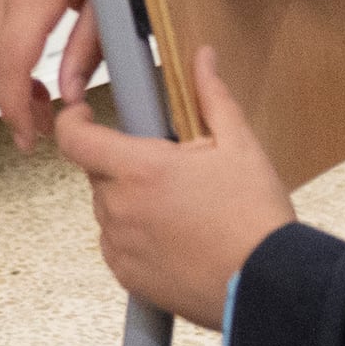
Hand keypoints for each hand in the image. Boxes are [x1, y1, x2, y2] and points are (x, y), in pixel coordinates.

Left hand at [55, 47, 296, 322]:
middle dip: (123, 164)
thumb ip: (211, 97)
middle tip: (167, 170)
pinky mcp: (128, 278)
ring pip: (108, 209)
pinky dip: (135, 237)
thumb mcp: (239, 146)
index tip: (84, 115)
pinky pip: (117, 245)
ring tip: (179, 208)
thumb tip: (202, 58)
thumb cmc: (255, 219)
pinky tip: (175, 237)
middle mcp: (120, 208)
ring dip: (130, 201)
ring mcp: (121, 246)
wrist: (271, 287)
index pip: (73, 138)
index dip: (73, 121)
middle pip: (98, 172)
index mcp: (139, 169)